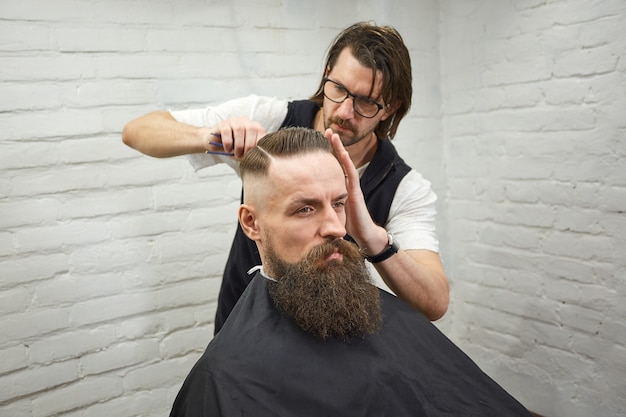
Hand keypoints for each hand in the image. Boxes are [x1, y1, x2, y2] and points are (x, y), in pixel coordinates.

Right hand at [206, 117, 266, 159]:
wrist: (216, 144)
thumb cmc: (234, 148)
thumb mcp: (245, 151)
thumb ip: (253, 151)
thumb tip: (259, 156)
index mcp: (254, 126)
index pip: (261, 131)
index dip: (259, 143)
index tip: (255, 154)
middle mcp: (245, 121)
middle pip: (251, 129)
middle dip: (249, 145)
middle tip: (243, 156)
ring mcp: (234, 121)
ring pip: (239, 129)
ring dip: (238, 144)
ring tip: (236, 154)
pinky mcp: (223, 123)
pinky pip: (227, 131)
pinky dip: (228, 142)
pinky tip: (228, 149)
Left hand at [324, 129, 387, 253]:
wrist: (364, 235)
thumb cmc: (348, 225)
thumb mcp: (330, 211)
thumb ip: (322, 203)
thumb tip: (303, 202)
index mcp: (339, 187)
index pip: (332, 166)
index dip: (326, 154)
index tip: (317, 142)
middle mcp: (346, 184)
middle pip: (339, 160)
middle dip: (333, 145)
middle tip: (326, 130)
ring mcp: (352, 187)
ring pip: (346, 163)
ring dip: (340, 148)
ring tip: (334, 135)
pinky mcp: (356, 192)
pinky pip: (352, 174)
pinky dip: (347, 163)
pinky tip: (342, 153)